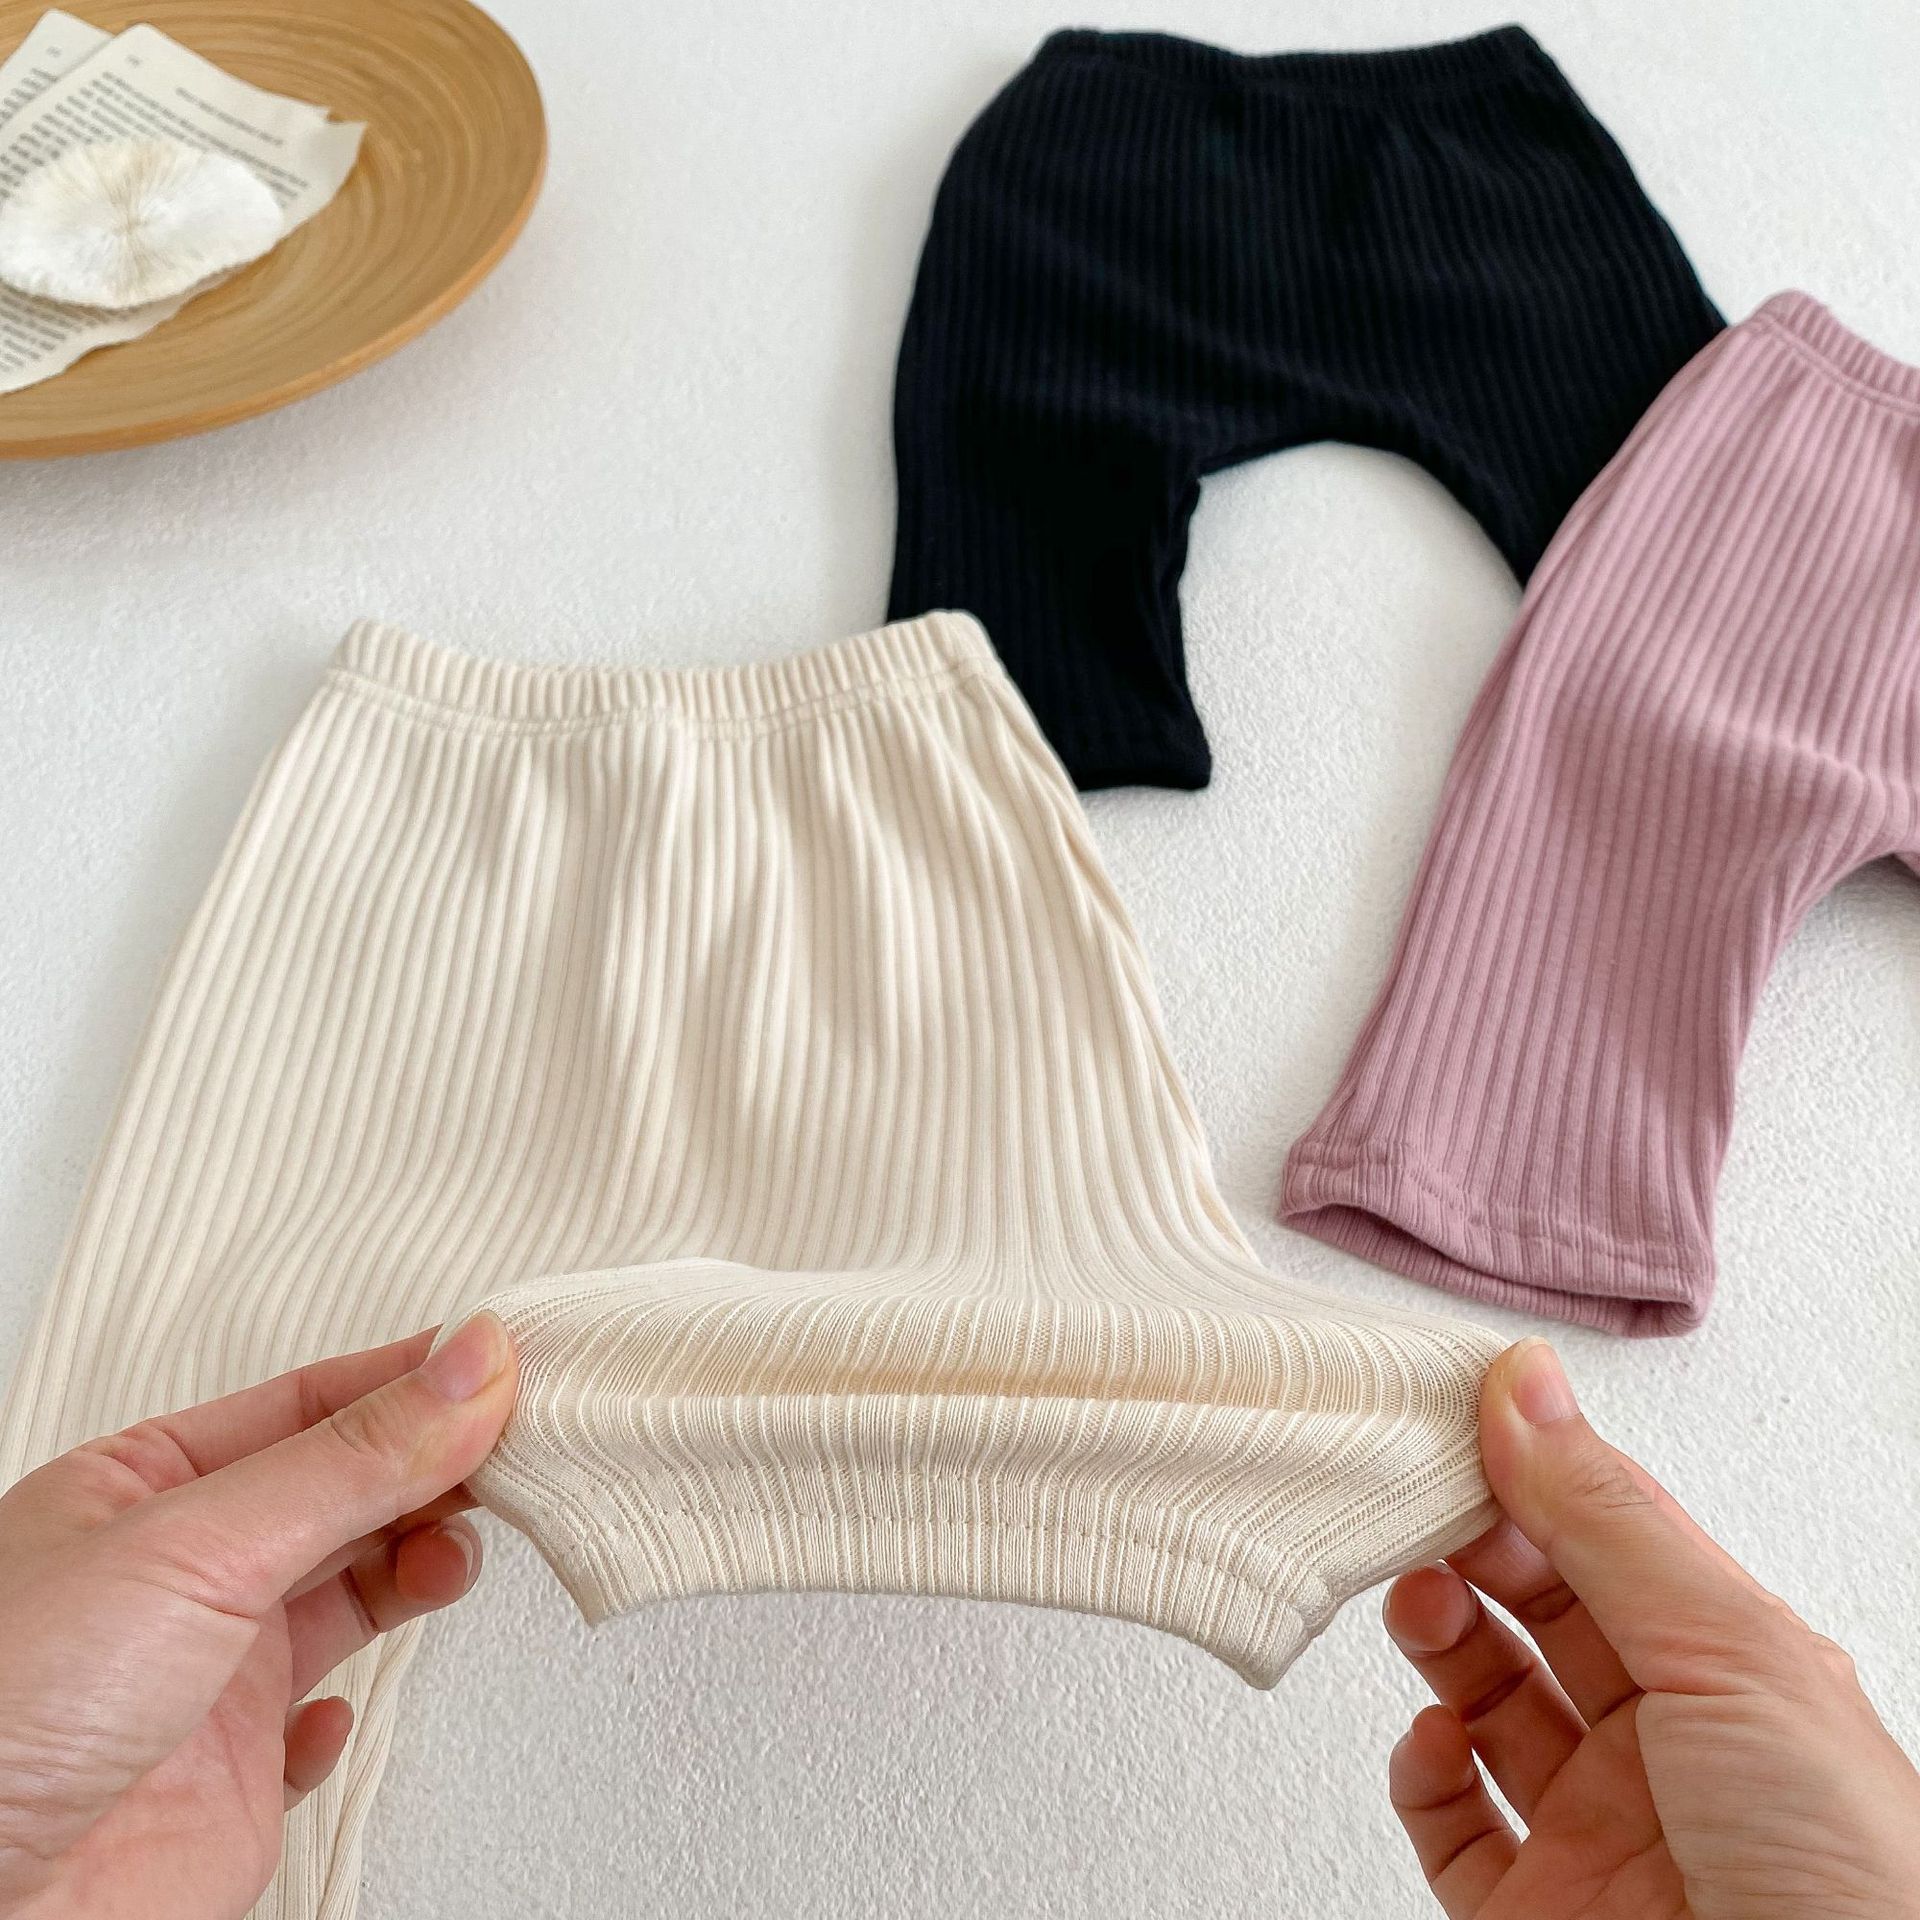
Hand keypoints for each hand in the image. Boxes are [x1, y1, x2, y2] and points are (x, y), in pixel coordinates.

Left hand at [0, 1313, 515, 1919]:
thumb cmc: (3, 1715)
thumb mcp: (200, 1546)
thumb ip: (352, 1458)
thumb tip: (472, 1365)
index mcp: (143, 1484)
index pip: (314, 1402)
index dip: (417, 1379)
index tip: (512, 1363)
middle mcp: (180, 1572)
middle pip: (346, 1487)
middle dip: (436, 1466)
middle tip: (525, 1452)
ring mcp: (208, 1675)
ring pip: (355, 1590)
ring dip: (420, 1565)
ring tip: (453, 1562)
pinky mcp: (231, 1780)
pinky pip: (321, 1723)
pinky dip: (352, 1711)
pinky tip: (339, 1707)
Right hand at [1384, 1338, 1919, 1918]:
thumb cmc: (1846, 1883)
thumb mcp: (1730, 1655)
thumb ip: (1607, 1521)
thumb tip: (1527, 1387)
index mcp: (1735, 1671)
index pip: (1613, 1536)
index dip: (1534, 1467)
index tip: (1452, 1413)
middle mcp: (1667, 1747)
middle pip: (1542, 1610)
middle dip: (1474, 1545)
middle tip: (1415, 1500)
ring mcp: (1599, 1834)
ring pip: (1487, 1704)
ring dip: (1439, 1638)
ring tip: (1417, 1602)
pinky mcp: (1533, 1915)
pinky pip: (1451, 1825)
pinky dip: (1422, 1771)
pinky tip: (1433, 1737)